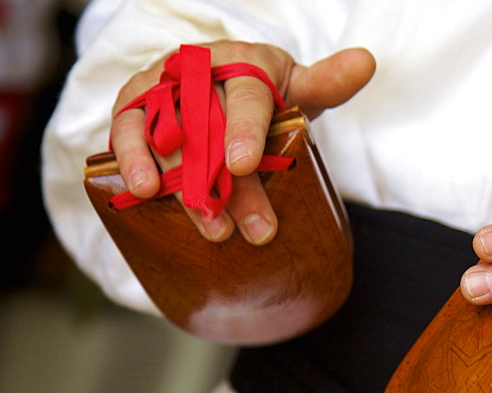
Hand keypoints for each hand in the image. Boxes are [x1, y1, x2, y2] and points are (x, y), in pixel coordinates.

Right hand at [110, 41, 375, 243]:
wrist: (213, 84)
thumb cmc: (262, 91)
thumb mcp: (297, 86)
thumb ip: (327, 83)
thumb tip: (366, 62)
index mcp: (244, 63)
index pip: (246, 96)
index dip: (245, 130)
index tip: (246, 165)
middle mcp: (198, 70)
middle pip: (211, 130)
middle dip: (231, 187)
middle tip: (256, 230)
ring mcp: (162, 89)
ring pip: (169, 137)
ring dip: (184, 185)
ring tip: (212, 228)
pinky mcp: (133, 110)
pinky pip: (125, 132)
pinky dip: (131, 160)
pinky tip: (142, 192)